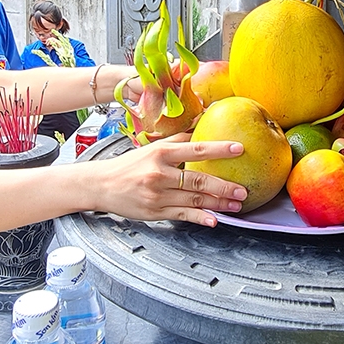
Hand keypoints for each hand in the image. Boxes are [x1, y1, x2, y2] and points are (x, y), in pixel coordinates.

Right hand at [88, 133, 246, 226]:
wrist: (100, 185)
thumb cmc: (129, 165)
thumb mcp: (151, 148)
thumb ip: (177, 139)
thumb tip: (203, 123)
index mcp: (160, 154)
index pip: (195, 149)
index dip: (219, 149)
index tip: (238, 149)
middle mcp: (159, 174)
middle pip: (198, 179)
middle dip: (224, 186)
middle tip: (243, 189)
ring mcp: (157, 195)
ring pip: (194, 199)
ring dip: (218, 203)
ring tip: (236, 204)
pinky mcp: (155, 212)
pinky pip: (182, 215)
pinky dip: (200, 218)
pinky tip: (214, 220)